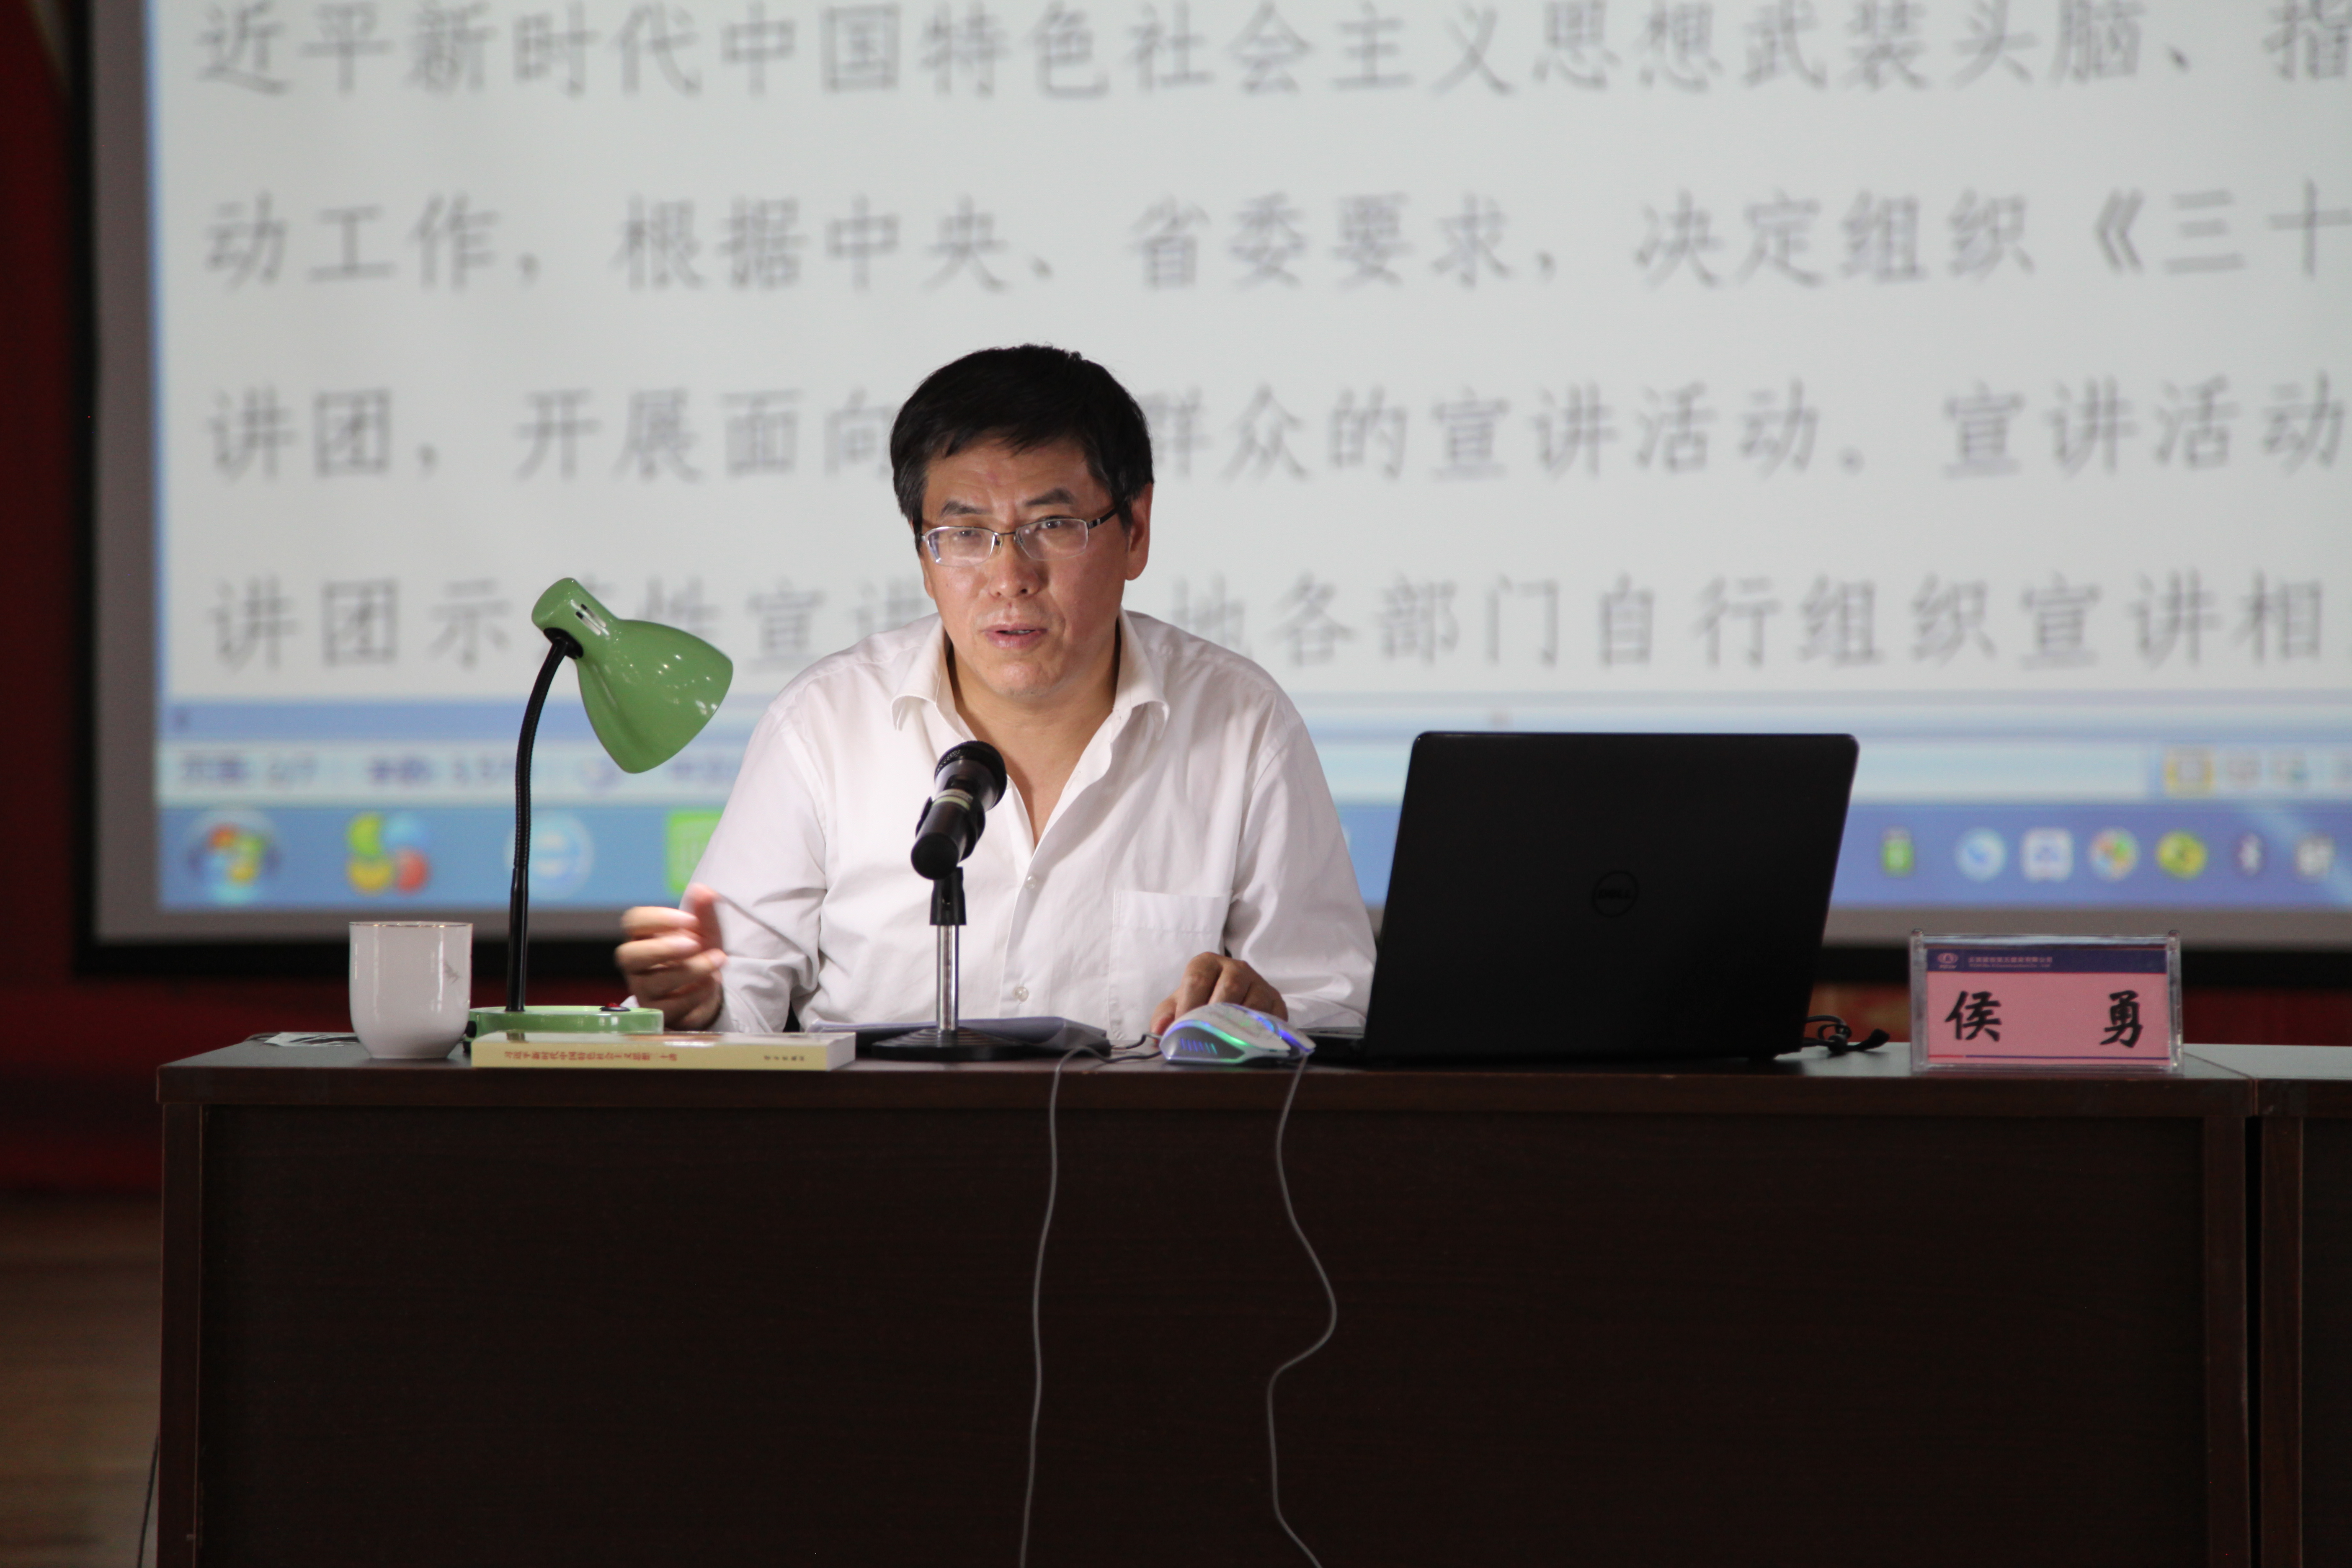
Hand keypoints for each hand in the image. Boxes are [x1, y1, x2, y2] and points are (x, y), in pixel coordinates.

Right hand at [615, 883, 727, 1029]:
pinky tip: (710, 985)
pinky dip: (695, 994)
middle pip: (628, 955)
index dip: (658, 919)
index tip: (690, 919)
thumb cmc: (699, 955)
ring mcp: (643, 989)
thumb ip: (704, 912)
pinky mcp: (656, 1013)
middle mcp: (636, 964)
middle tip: (694, 943)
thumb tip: (703, 889)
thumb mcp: (707, 932)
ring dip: (690, 970)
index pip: (633, 922)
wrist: (707, 989)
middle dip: (662, 949)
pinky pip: (669, 1007)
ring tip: (717, 961)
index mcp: (643, 937)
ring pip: (653, 983)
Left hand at [1149, 954, 1285, 1037]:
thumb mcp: (1178, 1004)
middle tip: (1205, 1036)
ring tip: (1226, 1042)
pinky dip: (1261, 1031)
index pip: (1197, 978)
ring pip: (1253, 1001)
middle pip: (1229, 987)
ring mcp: (1259, 983)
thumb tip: (1160, 1030)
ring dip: (1239, 1024)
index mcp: (1207, 963)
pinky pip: (1272, 1016)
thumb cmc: (1199, 1002)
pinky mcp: (1276, 1001)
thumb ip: (1165, 1015)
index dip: (1189, 1004)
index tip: (1183, 1025)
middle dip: (1215, 1014)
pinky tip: (1249, 1042)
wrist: (1229, 1001)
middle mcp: (1236, 968)